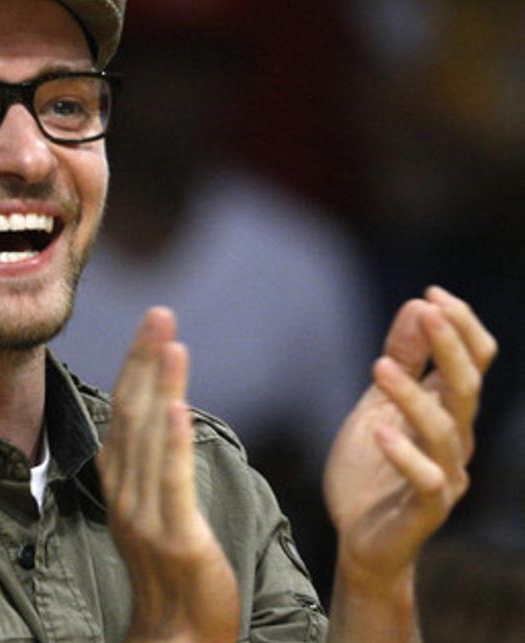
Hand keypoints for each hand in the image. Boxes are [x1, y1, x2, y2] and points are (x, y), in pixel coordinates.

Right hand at [99, 307, 238, 642]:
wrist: (179, 636)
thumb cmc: (174, 575)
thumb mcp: (156, 512)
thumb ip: (152, 467)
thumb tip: (158, 418)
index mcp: (120, 483)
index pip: (124, 412)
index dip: (136, 367)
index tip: (152, 327)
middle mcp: (124, 493)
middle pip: (131, 413)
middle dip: (145, 360)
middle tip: (159, 314)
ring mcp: (145, 515)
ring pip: (148, 438)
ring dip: (159, 386)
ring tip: (170, 342)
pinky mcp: (174, 536)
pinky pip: (170, 482)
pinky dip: (170, 442)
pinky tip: (176, 406)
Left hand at [325, 287, 495, 595]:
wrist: (361, 539)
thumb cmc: (372, 469)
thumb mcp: (377, 405)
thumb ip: (401, 362)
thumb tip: (417, 307)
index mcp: (447, 413)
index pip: (473, 364)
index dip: (461, 328)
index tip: (433, 294)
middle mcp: (456, 441)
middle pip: (466, 388)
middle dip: (451, 347)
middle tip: (429, 311)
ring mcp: (446, 476)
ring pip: (445, 431)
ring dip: (413, 396)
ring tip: (379, 365)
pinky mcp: (426, 510)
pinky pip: (426, 481)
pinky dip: (404, 455)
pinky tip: (379, 430)